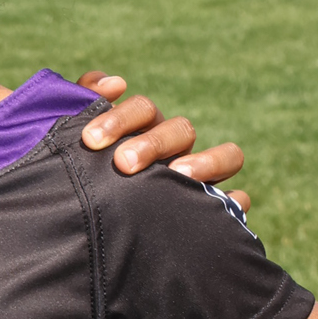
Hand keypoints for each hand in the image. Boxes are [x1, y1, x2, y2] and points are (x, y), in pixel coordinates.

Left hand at [76, 72, 246, 213]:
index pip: (142, 111)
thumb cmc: (85, 182)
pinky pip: (240, 200)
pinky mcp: (216, 209)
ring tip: (180, 174)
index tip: (91, 139)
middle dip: (153, 143)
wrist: (91, 236)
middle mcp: (176, 151)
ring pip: (227, 155)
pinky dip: (237, 199)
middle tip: (124, 163)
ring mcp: (199, 178)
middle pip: (181, 130)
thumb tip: (113, 83)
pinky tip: (225, 205)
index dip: (121, 118)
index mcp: (143, 132)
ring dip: (206, 162)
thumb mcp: (77, 148)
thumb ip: (82, 103)